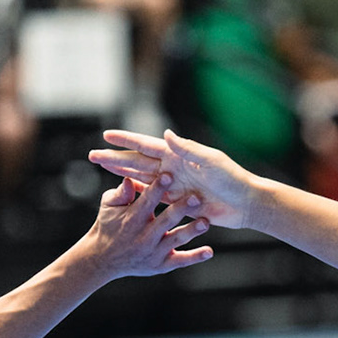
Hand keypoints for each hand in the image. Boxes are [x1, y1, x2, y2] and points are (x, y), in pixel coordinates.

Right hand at [76, 176, 212, 279]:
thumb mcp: (108, 207)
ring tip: (205, 222)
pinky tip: (209, 251)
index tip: (169, 175)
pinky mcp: (162, 265)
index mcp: (132, 219)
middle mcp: (144, 237)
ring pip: (176, 239)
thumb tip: (129, 178)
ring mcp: (154, 252)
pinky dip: (195, 257)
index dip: (158, 188)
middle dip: (181, 209)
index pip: (147, 201)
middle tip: (196, 198)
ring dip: (191, 231)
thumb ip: (120, 193)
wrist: (104, 260)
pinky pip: (181, 261)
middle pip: (166, 220)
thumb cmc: (108, 226)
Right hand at [91, 129, 254, 227]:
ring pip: (140, 178)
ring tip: (103, 169)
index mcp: (178, 155)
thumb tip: (165, 134)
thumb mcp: (210, 162)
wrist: (245, 203)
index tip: (106, 136)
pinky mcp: (177, 201)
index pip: (146, 145)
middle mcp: (173, 168)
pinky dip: (138, 194)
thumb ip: (187, 149)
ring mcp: (174, 185)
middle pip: (137, 162)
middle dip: (115, 158)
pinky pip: (152, 196)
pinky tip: (125, 193)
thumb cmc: (232, 179)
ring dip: (121, 174)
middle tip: (93, 155)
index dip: (126, 141)